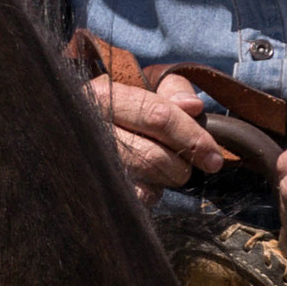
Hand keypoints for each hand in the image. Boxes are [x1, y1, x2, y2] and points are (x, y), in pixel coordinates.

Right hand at [90, 69, 227, 198]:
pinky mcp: (92, 186)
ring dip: (166, 180)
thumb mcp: (142, 86)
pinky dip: (149, 194)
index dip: (192, 136)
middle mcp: (90, 129)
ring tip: (164, 169)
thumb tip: (194, 107)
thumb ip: (171, 91)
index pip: (158, 117)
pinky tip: (146, 182)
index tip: (214, 157)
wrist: (72, 128)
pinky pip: (133, 199)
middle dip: (180, 165)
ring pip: (144, 182)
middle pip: (153, 156)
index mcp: (104, 96)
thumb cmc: (119, 107)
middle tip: (188, 165)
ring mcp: (89, 162)